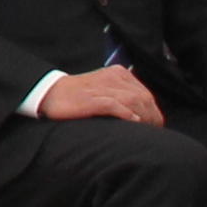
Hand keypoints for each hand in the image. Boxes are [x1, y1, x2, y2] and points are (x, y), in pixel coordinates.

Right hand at [38, 65, 163, 127]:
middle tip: (154, 132)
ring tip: (146, 131)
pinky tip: (133, 123)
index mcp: (118, 73)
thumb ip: (121, 96)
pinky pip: (115, 105)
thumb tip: (140, 115)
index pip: (145, 93)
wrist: (50, 93)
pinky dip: (127, 115)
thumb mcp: (104, 89)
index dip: (154, 112)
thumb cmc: (77, 96)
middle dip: (152, 117)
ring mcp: (102, 86)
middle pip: (143, 97)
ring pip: (134, 101)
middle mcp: (113, 77)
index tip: (155, 126)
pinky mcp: (92, 98)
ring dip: (144, 118)